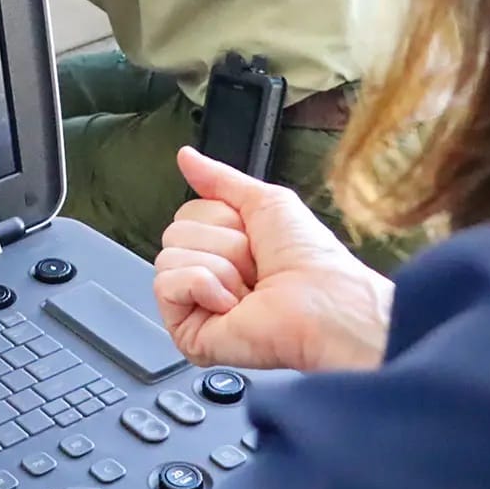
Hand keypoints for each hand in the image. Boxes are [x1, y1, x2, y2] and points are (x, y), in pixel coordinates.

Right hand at [153, 147, 394, 372]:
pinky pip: (166, 285)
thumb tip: (185, 157)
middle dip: (221, 242)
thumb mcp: (265, 201)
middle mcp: (207, 276)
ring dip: (219, 267)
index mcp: (224, 247)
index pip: (186, 214)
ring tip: (248, 288)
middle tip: (254, 265)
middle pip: (175, 233)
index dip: (221, 218)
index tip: (252, 237)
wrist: (323, 302)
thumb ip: (220, 179)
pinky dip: (203, 285)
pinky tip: (232, 304)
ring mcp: (196, 305)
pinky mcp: (187, 331)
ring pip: (170, 257)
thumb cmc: (309, 258)